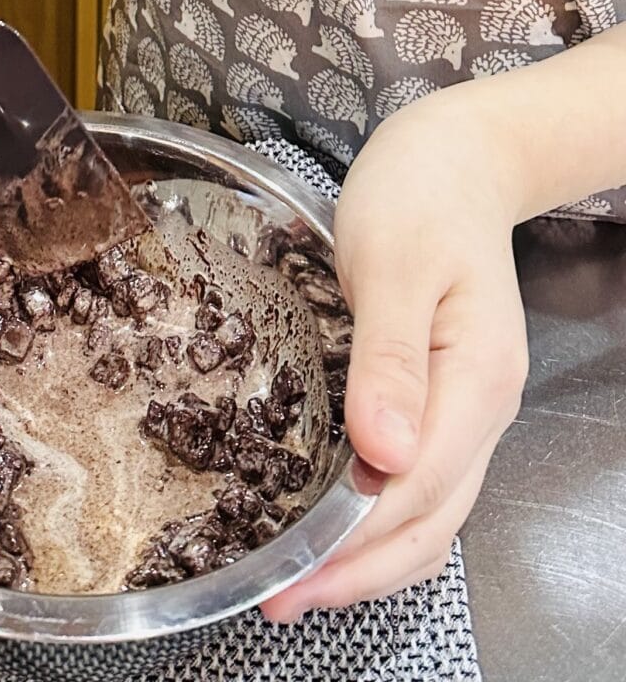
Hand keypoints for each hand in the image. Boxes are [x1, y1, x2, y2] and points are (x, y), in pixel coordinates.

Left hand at [262, 92, 529, 620]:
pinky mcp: (437, 392)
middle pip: (430, 519)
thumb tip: (382, 455)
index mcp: (474, 381)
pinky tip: (334, 519)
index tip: (293, 580)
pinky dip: (377, 514)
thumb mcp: (396, 265)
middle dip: (359, 571)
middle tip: (282, 599)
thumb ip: (390, 358)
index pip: (417, 491)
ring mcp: (462, 403)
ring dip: (368, 554)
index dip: (355, 546)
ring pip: (429, 507)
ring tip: (301, 579)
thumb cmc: (420, 198)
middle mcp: (477, 407)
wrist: (455, 161)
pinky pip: (416, 474)